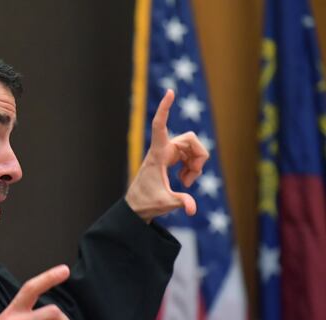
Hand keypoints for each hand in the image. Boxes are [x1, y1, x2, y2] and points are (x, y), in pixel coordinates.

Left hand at [126, 89, 208, 221]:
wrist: (137, 207)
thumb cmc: (145, 203)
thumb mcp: (164, 203)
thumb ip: (180, 202)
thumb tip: (193, 209)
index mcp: (157, 154)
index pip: (159, 126)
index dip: (164, 109)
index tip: (170, 91)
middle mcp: (162, 150)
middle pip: (190, 140)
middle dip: (199, 157)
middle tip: (189, 178)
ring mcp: (168, 153)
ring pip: (193, 148)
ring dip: (196, 165)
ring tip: (185, 182)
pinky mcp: (171, 159)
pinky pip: (191, 155)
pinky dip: (193, 167)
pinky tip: (185, 180)